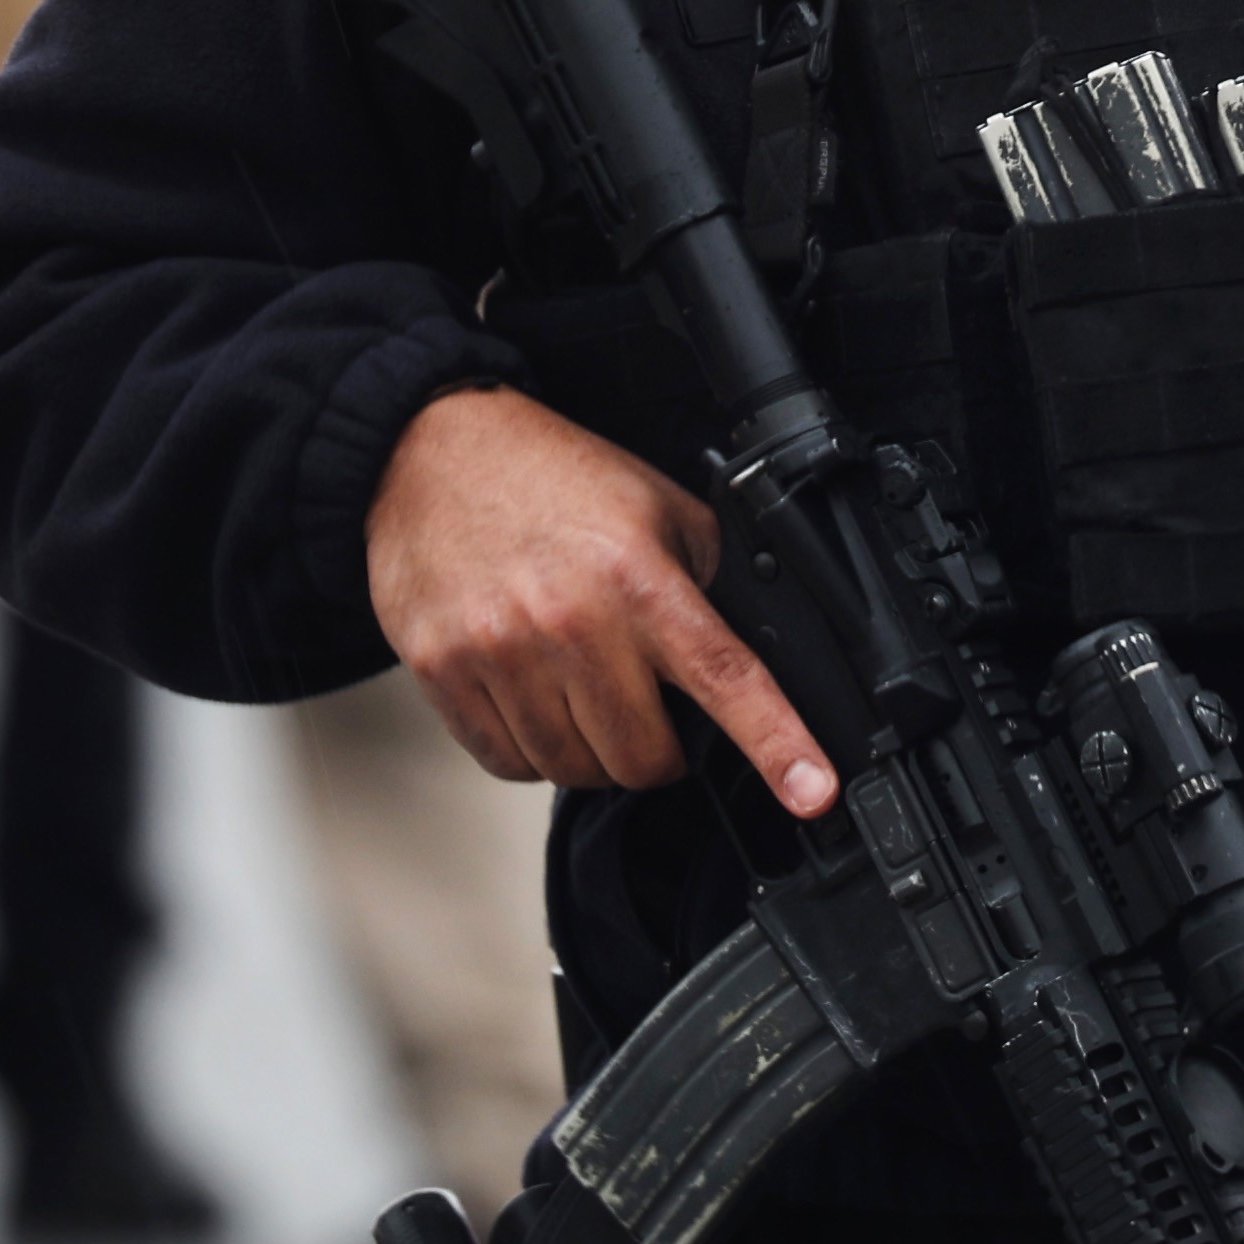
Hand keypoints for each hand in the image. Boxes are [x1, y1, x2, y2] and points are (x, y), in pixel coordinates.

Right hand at [364, 386, 839, 817]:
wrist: (430, 450)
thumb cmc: (549, 479)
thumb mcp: (657, 509)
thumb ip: (708, 583)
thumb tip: (760, 656)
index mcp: (638, 578)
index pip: (725, 678)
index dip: (778, 746)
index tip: (814, 794)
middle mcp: (571, 621)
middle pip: (643, 759)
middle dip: (657, 750)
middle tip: (643, 702)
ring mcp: (501, 652)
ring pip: (573, 770)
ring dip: (589, 749)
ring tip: (577, 684)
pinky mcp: (444, 672)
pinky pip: (508, 762)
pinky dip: (530, 747)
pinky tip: (530, 692)